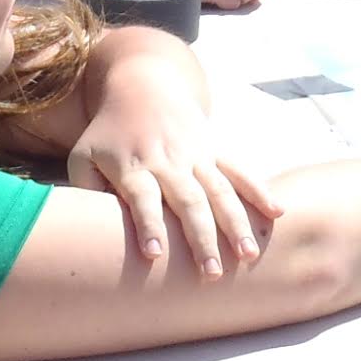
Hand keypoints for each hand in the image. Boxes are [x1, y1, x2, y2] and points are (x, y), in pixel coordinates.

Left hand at [70, 71, 283, 276]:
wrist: (143, 86)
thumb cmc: (108, 135)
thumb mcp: (84, 157)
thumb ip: (87, 192)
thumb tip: (95, 230)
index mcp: (133, 165)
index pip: (142, 198)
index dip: (148, 225)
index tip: (154, 255)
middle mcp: (168, 161)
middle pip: (188, 200)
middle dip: (201, 238)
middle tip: (210, 274)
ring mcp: (196, 154)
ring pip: (220, 190)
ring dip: (235, 223)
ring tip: (249, 255)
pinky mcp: (215, 149)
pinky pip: (240, 170)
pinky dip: (259, 190)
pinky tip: (276, 213)